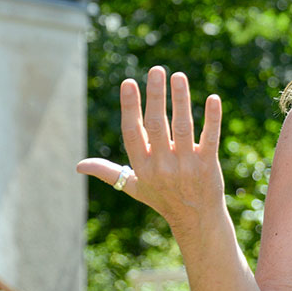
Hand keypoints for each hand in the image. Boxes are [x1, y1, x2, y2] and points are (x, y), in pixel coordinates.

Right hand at [77, 66, 225, 232]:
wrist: (196, 220)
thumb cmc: (163, 198)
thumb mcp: (134, 186)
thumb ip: (109, 172)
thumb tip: (79, 165)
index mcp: (142, 166)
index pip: (132, 132)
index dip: (130, 107)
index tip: (128, 82)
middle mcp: (162, 166)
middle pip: (157, 125)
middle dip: (155, 96)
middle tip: (156, 70)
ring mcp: (186, 166)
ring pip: (183, 127)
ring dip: (180, 100)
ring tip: (178, 76)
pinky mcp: (208, 165)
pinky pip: (210, 138)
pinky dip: (212, 118)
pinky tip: (212, 98)